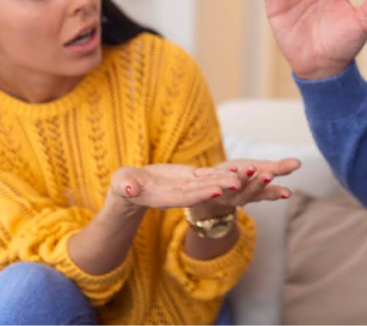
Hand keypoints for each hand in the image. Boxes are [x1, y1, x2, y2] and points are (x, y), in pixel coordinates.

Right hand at [109, 164, 240, 210]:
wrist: (132, 187)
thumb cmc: (124, 186)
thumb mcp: (123, 185)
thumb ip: (126, 187)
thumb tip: (129, 189)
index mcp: (164, 198)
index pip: (184, 197)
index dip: (200, 194)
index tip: (216, 191)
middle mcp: (180, 194)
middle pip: (202, 191)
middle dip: (220, 187)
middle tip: (238, 183)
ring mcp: (187, 186)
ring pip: (209, 182)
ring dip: (226, 179)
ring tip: (243, 175)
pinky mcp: (191, 177)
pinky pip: (208, 174)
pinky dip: (221, 172)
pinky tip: (236, 169)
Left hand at [188, 157, 301, 219]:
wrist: (213, 186)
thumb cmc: (241, 176)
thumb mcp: (262, 170)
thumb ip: (279, 169)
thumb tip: (299, 162)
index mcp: (257, 192)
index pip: (269, 194)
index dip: (277, 193)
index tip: (288, 193)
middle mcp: (243, 196)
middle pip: (253, 192)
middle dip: (260, 184)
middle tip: (268, 175)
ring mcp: (228, 193)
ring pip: (236, 188)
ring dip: (243, 178)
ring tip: (250, 168)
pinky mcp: (214, 188)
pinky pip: (219, 182)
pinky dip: (225, 175)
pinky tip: (231, 168)